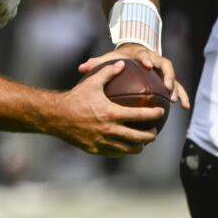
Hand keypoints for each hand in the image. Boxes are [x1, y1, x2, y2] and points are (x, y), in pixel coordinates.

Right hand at [45, 60, 162, 155]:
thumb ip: (108, 72)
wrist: (56, 116)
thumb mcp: (92, 83)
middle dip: (150, 135)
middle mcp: (109, 129)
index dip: (154, 114)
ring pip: (128, 149)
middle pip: (139, 137)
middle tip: (154, 131)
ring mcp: (103, 141)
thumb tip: (121, 64)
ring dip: (138, 146)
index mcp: (111, 113)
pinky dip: (123, 150)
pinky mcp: (96, 149)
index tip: (161, 111)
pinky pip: (115, 153)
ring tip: (142, 142)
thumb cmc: (75, 98)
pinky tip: (124, 146)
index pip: (140, 115)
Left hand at [79, 45, 189, 109]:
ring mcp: (162, 69)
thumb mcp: (108, 59)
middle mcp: (155, 60)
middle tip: (166, 85)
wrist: (133, 54)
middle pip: (164, 65)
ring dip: (176, 87)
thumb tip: (80, 68)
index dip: (146, 58)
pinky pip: (178, 87)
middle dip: (167, 74)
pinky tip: (184, 107)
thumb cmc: (119, 58)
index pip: (144, 54)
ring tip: (174, 100)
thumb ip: (96, 63)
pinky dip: (182, 95)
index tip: (146, 64)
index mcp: (140, 54)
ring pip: (173, 77)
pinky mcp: (168, 78)